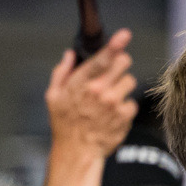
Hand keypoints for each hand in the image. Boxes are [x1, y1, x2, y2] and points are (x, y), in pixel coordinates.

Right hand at [45, 28, 137, 160]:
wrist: (77, 151)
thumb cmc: (64, 123)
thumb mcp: (53, 96)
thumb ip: (61, 72)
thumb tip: (69, 55)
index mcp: (82, 82)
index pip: (102, 57)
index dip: (116, 44)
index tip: (125, 35)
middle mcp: (100, 91)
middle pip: (123, 63)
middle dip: (120, 64)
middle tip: (114, 73)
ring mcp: (114, 104)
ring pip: (130, 81)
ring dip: (123, 86)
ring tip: (111, 97)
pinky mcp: (124, 118)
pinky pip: (132, 103)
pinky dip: (126, 107)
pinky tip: (114, 113)